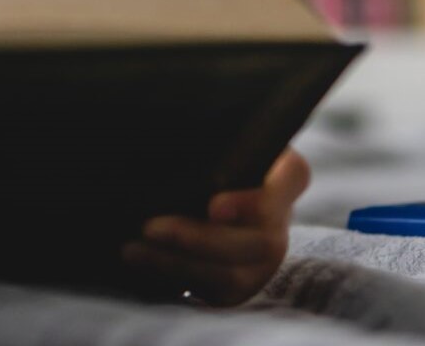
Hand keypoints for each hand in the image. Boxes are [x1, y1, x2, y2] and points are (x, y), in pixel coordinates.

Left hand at [122, 148, 309, 306]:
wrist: (209, 198)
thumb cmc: (213, 156)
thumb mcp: (219, 139)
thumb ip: (209, 138)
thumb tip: (164, 130)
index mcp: (283, 176)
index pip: (292, 177)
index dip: (255, 196)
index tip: (213, 206)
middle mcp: (280, 223)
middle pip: (259, 241)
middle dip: (200, 238)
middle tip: (151, 226)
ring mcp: (263, 262)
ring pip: (232, 275)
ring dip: (177, 264)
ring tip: (133, 249)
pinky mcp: (238, 287)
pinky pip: (211, 293)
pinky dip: (172, 279)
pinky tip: (140, 263)